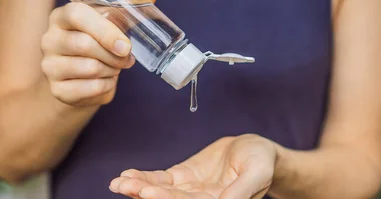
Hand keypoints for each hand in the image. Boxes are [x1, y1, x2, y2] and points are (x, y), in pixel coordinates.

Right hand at [40, 2, 134, 106]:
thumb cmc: (97, 49)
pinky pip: (91, 88)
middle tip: (125, 59)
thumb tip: (146, 4)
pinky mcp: (57, 89)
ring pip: (90, 68)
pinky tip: (106, 81)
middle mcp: (49, 40)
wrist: (81, 82)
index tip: (124, 46)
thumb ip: (119, 17)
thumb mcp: (106, 29)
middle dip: (114, 55)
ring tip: (113, 68)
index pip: (77, 15)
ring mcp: (50, 66)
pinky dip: (106, 85)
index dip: (104, 30)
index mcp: (61, 18)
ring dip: (112, 70)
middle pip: (85, 44)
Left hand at [109, 134, 276, 198]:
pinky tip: (126, 176)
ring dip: (139, 188)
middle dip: (146, 194)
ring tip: (119, 183)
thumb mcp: (257, 173)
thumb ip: (241, 191)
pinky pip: (159, 180)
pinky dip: (143, 178)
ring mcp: (188, 191)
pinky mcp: (181, 178)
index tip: (147, 192)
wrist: (255, 150)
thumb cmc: (261, 161)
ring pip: (160, 192)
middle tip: (125, 187)